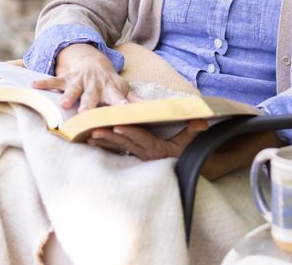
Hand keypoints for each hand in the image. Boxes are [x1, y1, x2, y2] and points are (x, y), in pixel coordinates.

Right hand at [30, 43, 131, 110]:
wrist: (94, 63)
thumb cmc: (110, 83)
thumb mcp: (124, 90)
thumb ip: (135, 102)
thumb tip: (153, 112)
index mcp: (111, 90)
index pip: (117, 99)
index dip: (120, 105)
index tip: (123, 112)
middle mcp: (95, 85)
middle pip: (92, 96)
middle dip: (89, 105)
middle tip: (86, 114)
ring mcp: (80, 81)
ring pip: (74, 89)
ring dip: (69, 96)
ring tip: (64, 105)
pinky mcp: (67, 78)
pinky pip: (54, 81)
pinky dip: (44, 83)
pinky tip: (34, 85)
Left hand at [87, 120, 208, 160]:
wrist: (181, 168)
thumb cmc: (184, 152)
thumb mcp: (189, 142)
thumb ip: (193, 131)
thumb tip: (202, 122)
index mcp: (156, 148)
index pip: (141, 138)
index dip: (129, 131)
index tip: (117, 125)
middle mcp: (144, 153)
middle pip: (125, 143)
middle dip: (109, 136)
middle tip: (94, 130)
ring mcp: (137, 155)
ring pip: (118, 147)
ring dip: (104, 142)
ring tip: (89, 136)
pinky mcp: (133, 155)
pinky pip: (116, 150)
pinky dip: (104, 146)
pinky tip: (92, 142)